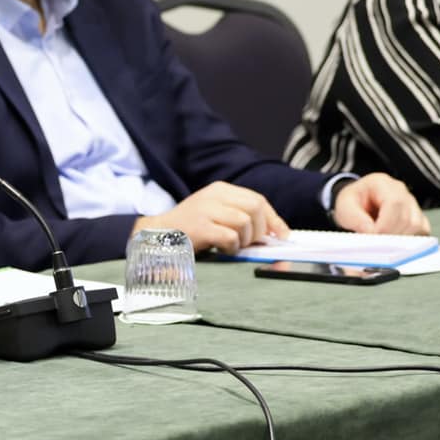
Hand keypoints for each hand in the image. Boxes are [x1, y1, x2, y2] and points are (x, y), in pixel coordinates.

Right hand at [139, 182, 284, 254]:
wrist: (157, 234)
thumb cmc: (190, 228)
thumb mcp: (216, 215)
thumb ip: (242, 219)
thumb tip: (276, 235)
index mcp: (220, 189)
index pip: (257, 199)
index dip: (273, 219)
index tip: (282, 235)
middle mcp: (214, 195)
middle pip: (255, 208)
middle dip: (260, 230)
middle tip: (252, 244)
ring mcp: (206, 210)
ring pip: (245, 222)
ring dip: (244, 240)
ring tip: (232, 246)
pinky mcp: (201, 227)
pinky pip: (230, 237)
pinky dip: (232, 247)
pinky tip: (222, 249)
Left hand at [331, 174, 431, 235]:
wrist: (358, 202)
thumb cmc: (352, 202)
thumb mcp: (344, 207)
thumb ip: (355, 218)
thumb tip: (371, 232)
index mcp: (382, 183)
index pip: (394, 203)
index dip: (386, 224)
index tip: (373, 238)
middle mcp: (402, 191)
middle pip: (408, 217)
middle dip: (392, 235)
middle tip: (376, 244)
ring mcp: (412, 204)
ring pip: (417, 226)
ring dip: (400, 239)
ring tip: (382, 243)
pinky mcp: (418, 217)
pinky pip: (422, 231)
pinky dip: (410, 241)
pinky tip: (394, 243)